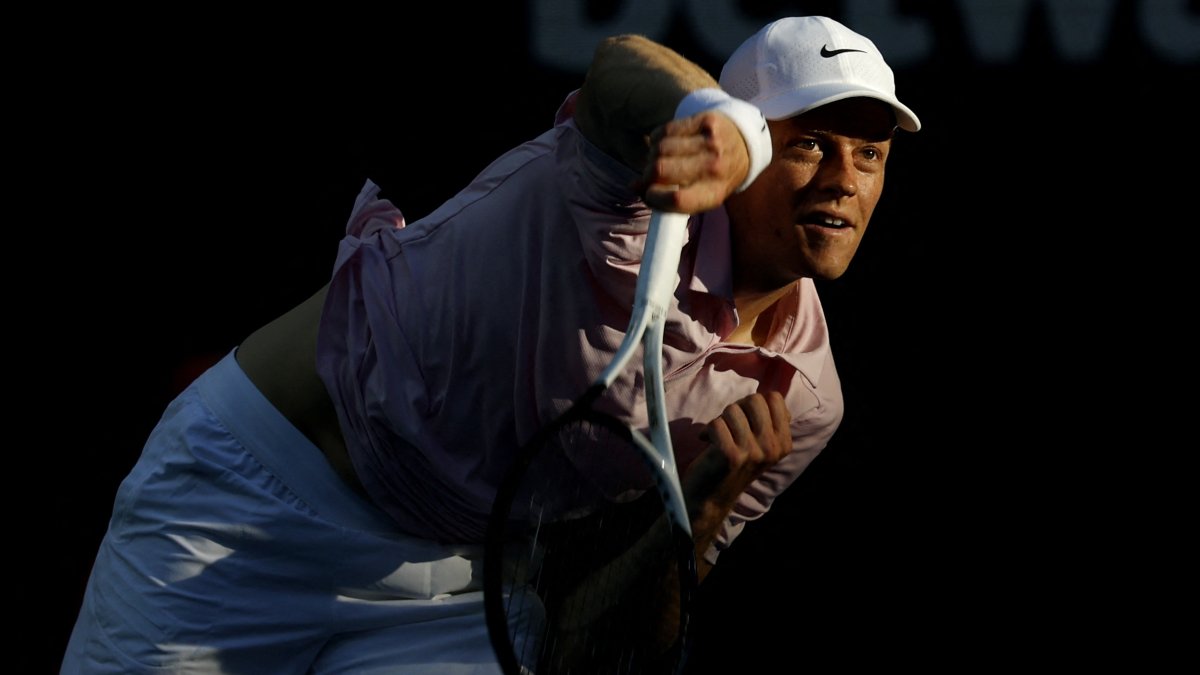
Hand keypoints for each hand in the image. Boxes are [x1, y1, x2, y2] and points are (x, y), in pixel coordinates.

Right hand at [636, 110, 750, 213]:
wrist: (744, 146)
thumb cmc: (713, 177)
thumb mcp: (699, 196)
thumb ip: (667, 198)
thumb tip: (634, 187)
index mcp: (713, 193)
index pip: (676, 199)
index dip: (654, 197)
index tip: (649, 193)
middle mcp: (714, 168)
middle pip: (661, 170)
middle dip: (648, 173)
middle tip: (651, 174)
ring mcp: (711, 142)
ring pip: (660, 148)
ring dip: (652, 155)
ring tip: (659, 158)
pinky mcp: (706, 121)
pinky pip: (666, 130)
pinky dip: (658, 138)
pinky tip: (665, 143)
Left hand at [681, 391, 791, 540]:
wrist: (711, 498)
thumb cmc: (734, 465)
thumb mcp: (762, 446)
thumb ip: (769, 423)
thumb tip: (773, 397)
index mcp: (784, 443)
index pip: (775, 398)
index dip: (754, 402)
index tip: (745, 419)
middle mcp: (772, 448)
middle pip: (755, 399)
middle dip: (737, 408)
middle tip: (729, 426)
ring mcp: (753, 452)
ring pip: (732, 410)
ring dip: (720, 420)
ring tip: (719, 437)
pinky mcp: (731, 455)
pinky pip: (716, 423)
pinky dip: (707, 431)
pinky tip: (707, 444)